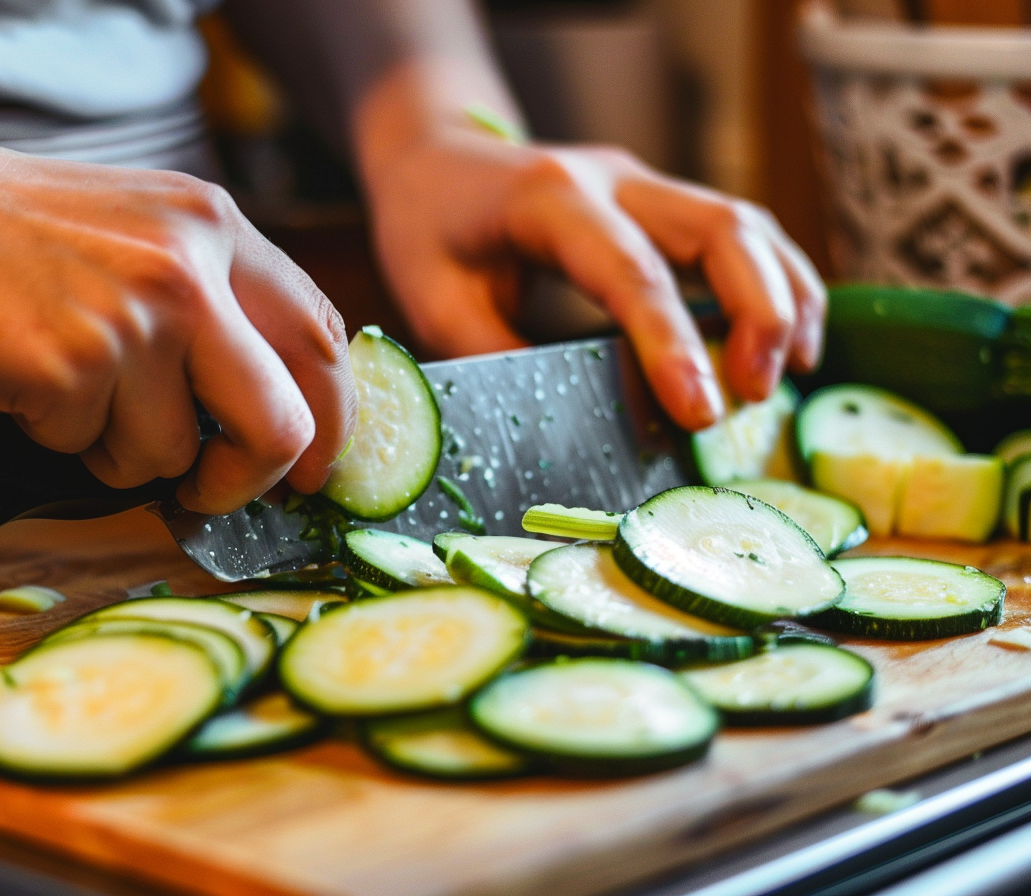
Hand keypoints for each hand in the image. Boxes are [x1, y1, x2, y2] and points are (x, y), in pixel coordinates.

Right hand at [0, 137, 356, 513]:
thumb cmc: (18, 236)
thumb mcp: (143, 229)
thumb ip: (214, 297)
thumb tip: (274, 408)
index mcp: (217, 227)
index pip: (320, 337)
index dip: (333, 417)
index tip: (318, 464)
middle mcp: (191, 270)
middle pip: (284, 423)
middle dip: (257, 479)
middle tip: (218, 491)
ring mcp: (135, 320)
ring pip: (175, 456)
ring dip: (124, 454)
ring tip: (74, 393)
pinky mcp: (73, 368)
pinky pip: (94, 456)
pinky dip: (62, 443)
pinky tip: (30, 383)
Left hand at [360, 131, 825, 430]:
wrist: (436, 158)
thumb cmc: (428, 230)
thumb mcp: (433, 298)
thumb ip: (491, 354)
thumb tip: (555, 426)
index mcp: (551, 199)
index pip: (631, 271)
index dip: (674, 343)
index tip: (704, 413)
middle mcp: (613, 177)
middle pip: (721, 226)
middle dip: (758, 311)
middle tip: (758, 395)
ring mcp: (645, 183)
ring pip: (745, 222)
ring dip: (783, 295)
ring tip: (792, 373)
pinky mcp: (662, 201)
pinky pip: (739, 233)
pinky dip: (775, 283)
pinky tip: (785, 342)